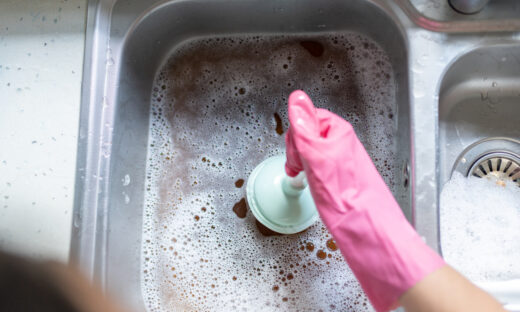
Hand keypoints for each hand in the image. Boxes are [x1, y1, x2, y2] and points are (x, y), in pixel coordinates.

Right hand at [285, 90, 444, 311]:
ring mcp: (340, 161)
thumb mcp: (318, 157)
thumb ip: (305, 127)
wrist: (366, 229)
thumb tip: (297, 98)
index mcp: (338, 132)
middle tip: (299, 167)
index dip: (296, 134)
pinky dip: (310, 175)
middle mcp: (340, 144)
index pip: (308, 117)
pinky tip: (313, 185)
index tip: (295, 151)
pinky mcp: (339, 177)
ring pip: (310, 152)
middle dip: (297, 150)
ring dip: (302, 163)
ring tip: (306, 178)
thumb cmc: (347, 196)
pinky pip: (316, 167)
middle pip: (307, 134)